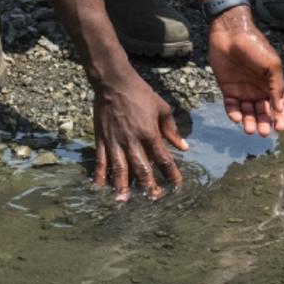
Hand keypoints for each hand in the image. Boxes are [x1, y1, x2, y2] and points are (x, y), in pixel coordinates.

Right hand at [90, 72, 185, 201]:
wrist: (113, 82)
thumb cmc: (140, 93)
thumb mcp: (161, 107)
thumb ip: (172, 129)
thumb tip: (184, 147)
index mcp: (149, 132)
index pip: (163, 159)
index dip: (171, 175)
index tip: (177, 186)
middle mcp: (132, 140)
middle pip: (142, 169)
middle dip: (148, 187)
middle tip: (153, 199)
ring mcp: (115, 141)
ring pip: (120, 169)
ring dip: (122, 186)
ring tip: (124, 201)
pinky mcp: (102, 139)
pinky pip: (101, 160)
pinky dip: (100, 175)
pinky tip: (100, 188)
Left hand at [205, 11, 283, 136]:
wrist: (230, 33)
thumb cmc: (255, 45)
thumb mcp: (272, 64)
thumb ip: (277, 86)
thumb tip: (280, 109)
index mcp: (272, 83)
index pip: (280, 105)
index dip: (282, 118)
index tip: (279, 128)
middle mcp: (259, 89)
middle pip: (263, 112)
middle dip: (263, 123)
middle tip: (262, 132)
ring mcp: (243, 90)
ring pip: (248, 112)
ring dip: (249, 122)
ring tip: (249, 130)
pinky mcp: (228, 88)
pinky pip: (232, 106)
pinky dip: (234, 114)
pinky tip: (236, 118)